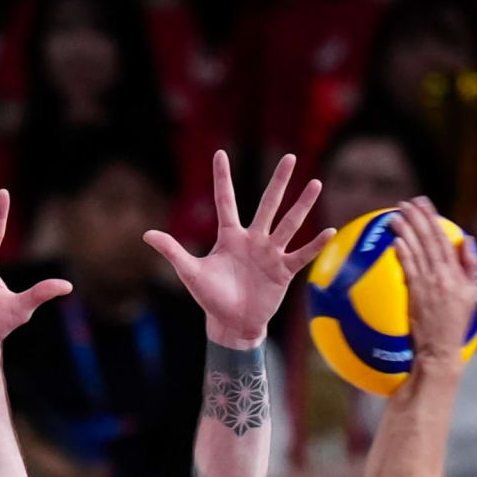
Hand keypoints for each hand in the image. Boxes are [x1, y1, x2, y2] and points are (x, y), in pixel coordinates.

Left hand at [152, 149, 325, 350]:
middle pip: (267, 205)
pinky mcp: (283, 271)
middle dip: (278, 182)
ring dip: (301, 206)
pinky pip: (301, 255)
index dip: (222, 178)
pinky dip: (314, 245)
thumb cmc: (211, 297)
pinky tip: (329, 230)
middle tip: (290, 157)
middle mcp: (253, 239)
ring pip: (288, 225)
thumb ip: (173, 251)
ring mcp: (270, 253)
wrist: (231, 323)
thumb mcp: (191, 272)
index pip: (225, 201)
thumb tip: (146, 234)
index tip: (219, 153)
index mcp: (229, 236)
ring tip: (315, 184)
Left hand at [382, 196, 476, 389]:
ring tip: (395, 215)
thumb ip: (470, 265)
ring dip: (406, 230)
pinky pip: (409, 269)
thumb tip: (466, 240)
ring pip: (417, 251)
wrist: (440, 349)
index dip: (433, 219)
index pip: (444, 239)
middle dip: (418, 218)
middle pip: (429, 240)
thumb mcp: (472, 293)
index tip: (424, 204)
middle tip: (407, 202)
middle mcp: (443, 275)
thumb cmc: (455, 323)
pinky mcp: (415, 295)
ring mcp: (428, 284)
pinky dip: (403, 252)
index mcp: (457, 272)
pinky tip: (395, 240)